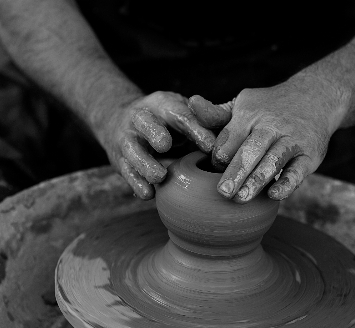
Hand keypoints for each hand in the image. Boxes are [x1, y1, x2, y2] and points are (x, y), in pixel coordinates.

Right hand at [102, 91, 218, 198]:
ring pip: (133, 150)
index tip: (209, 144)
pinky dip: (136, 184)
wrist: (124, 125)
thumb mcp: (187, 114)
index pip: (179, 113)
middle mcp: (141, 119)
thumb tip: (234, 133)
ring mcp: (128, 140)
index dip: (194, 127)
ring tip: (159, 176)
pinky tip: (148, 194)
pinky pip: (127, 173)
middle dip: (155, 132)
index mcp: (163, 104)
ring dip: (145, 163)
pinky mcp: (121, 161)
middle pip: (146, 123)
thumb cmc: (168, 122)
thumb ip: (210, 121)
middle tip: (165, 145)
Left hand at [190, 79, 346, 202]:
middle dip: (236, 172)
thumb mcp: (243, 104)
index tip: (211, 172)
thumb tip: (191, 104)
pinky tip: (273, 195)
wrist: (317, 96)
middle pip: (250, 150)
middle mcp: (271, 126)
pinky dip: (287, 183)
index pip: (229, 139)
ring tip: (241, 199)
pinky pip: (298, 171)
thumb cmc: (270, 106)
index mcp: (249, 115)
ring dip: (257, 180)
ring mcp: (292, 140)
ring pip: (273, 161)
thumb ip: (216, 113)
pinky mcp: (310, 155)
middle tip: (223, 193)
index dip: (218, 157)